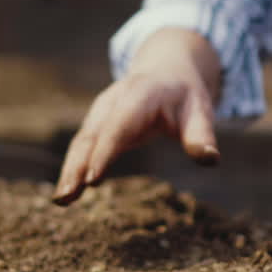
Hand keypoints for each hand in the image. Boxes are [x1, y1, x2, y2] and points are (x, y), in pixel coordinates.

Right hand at [52, 29, 221, 205]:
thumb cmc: (184, 96)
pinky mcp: (97, 125)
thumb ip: (201, 135)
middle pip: (92, 135)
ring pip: (82, 143)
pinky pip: (83, 148)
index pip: (119, 126)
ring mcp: (102, 112)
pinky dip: (74, 169)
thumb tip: (210, 159)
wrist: (167, 71)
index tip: (93, 179)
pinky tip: (68, 194)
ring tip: (61, 201)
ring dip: (70, 171)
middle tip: (65, 197)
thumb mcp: (199, 111)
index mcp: (139, 95)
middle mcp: (114, 101)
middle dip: (77, 166)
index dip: (105, 152)